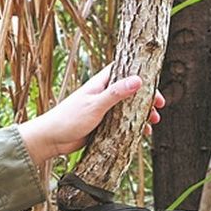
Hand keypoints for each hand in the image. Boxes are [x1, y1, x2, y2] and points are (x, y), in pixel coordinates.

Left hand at [18, 67, 164, 164]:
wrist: (51, 139)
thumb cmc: (69, 119)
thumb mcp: (95, 105)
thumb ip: (116, 93)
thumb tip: (138, 80)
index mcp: (100, 84)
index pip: (123, 70)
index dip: (140, 73)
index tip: (155, 81)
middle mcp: (102, 95)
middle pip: (130, 91)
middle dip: (146, 98)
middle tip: (160, 106)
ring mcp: (103, 110)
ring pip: (128, 109)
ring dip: (142, 114)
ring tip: (154, 122)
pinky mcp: (102, 125)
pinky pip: (122, 123)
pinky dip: (133, 127)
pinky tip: (142, 134)